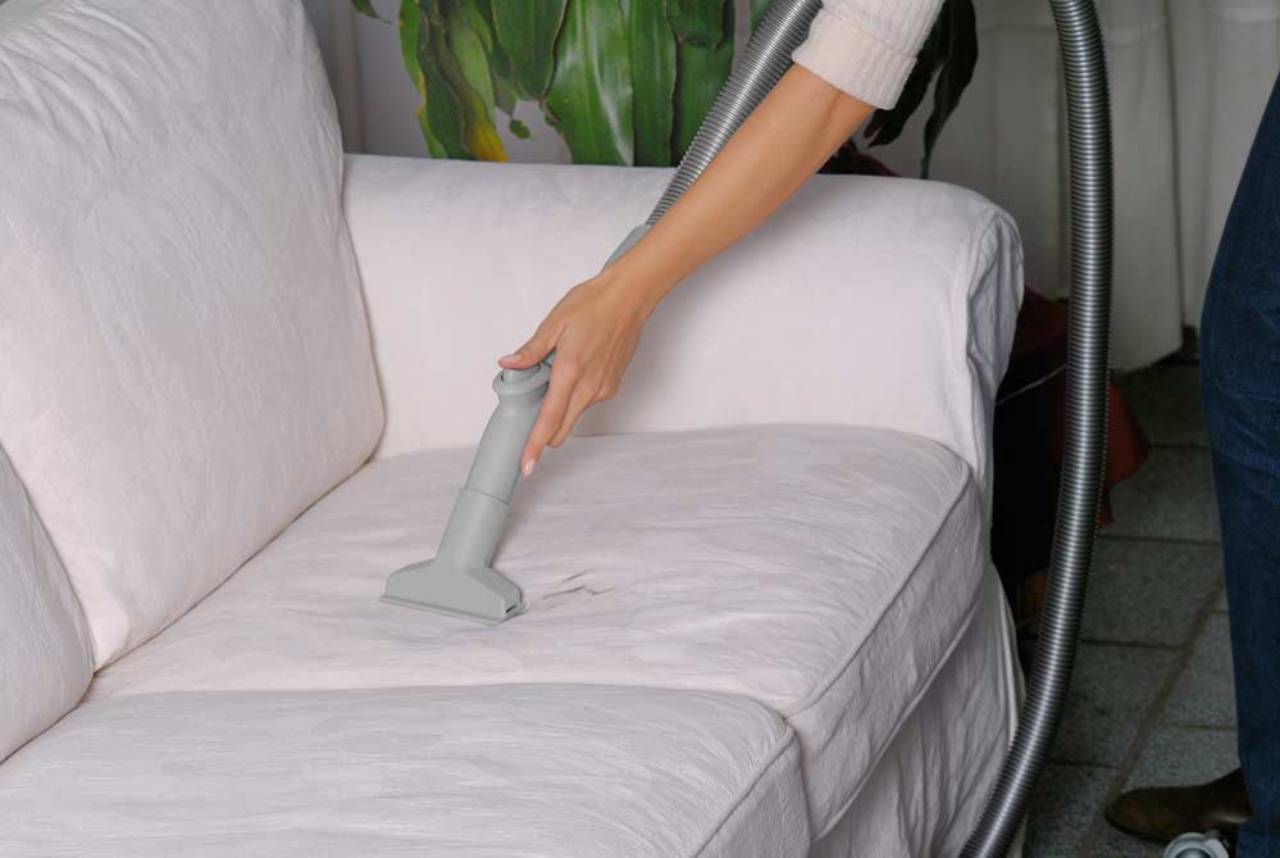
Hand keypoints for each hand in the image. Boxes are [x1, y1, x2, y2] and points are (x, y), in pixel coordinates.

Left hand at [499, 271, 654, 476]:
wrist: (629, 299)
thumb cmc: (594, 305)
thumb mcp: (554, 323)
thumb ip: (530, 350)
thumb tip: (509, 363)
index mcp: (570, 372)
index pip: (549, 420)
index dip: (535, 445)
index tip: (527, 465)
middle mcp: (590, 387)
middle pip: (561, 428)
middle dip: (544, 433)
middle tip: (528, 419)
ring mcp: (603, 389)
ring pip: (573, 415)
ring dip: (559, 408)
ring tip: (556, 374)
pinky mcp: (612, 386)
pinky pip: (586, 402)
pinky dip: (574, 396)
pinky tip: (573, 371)